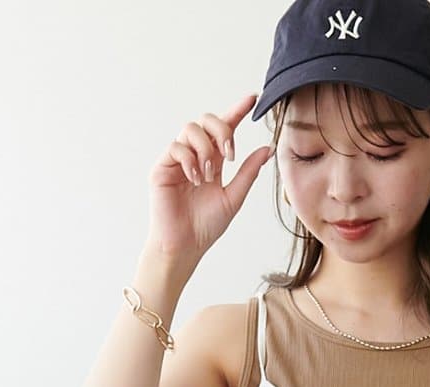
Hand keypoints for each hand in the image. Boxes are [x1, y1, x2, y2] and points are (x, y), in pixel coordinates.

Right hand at [146, 94, 273, 263]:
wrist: (185, 246)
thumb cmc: (206, 226)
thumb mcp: (234, 198)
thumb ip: (247, 173)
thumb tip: (267, 149)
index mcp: (213, 160)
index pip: (225, 128)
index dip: (237, 111)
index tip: (253, 98)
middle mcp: (195, 155)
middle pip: (206, 120)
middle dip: (221, 130)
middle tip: (229, 154)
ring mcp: (177, 159)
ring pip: (191, 129)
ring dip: (205, 150)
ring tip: (209, 176)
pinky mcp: (162, 166)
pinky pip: (176, 147)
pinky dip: (190, 160)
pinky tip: (196, 180)